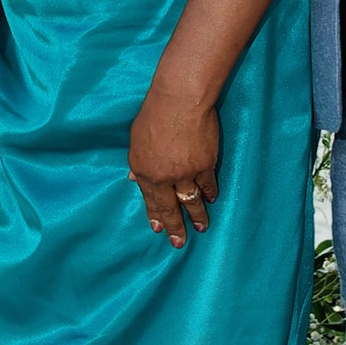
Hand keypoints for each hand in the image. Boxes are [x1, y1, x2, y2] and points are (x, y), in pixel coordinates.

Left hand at [129, 80, 219, 247]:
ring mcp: (185, 174)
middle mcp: (162, 177)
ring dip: (197, 217)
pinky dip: (210, 194)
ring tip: (201, 228)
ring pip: (191, 201)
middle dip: (175, 227)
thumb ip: (138, 163)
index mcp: (143, 171)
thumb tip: (134, 179)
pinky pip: (208, 186)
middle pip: (169, 208)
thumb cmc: (154, 114)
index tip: (158, 229)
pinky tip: (211, 199)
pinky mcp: (205, 166)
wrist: (179, 101)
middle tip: (179, 243)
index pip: (149, 199)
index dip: (155, 215)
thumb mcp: (136, 140)